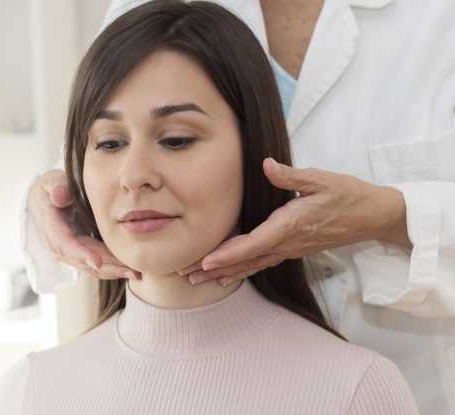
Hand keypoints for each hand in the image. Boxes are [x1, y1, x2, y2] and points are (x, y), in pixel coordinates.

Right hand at [28, 169, 140, 279]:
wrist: (44, 200)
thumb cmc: (51, 188)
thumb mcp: (51, 183)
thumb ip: (57, 188)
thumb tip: (60, 194)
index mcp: (52, 227)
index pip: (65, 244)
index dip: (80, 253)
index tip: (96, 262)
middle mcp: (58, 246)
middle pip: (83, 261)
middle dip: (108, 267)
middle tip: (131, 271)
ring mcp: (69, 253)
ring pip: (91, 268)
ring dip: (114, 271)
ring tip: (136, 274)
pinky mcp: (79, 255)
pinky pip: (96, 266)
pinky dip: (113, 269)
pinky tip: (131, 271)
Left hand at [179, 158, 409, 286]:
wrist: (372, 216)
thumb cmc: (347, 194)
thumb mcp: (322, 179)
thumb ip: (291, 176)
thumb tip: (266, 165)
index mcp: (291, 225)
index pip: (254, 243)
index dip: (229, 254)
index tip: (206, 262)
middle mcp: (287, 243)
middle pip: (245, 260)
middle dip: (213, 268)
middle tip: (184, 274)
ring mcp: (290, 250)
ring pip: (251, 265)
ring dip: (222, 273)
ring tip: (194, 280)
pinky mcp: (292, 250)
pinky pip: (261, 263)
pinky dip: (241, 270)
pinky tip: (226, 277)